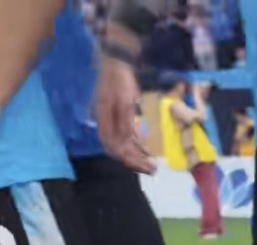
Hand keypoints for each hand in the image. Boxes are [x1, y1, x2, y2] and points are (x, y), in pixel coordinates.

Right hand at [95, 54, 154, 173]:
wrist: (116, 63)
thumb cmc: (120, 80)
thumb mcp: (125, 100)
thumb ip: (125, 120)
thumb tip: (127, 140)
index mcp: (104, 119)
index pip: (114, 146)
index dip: (129, 159)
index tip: (146, 166)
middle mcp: (105, 122)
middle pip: (117, 149)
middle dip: (134, 161)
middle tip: (152, 169)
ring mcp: (109, 120)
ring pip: (120, 145)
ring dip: (135, 155)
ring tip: (151, 163)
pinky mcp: (116, 117)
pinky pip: (124, 137)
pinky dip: (134, 146)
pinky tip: (145, 150)